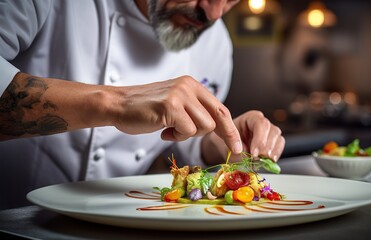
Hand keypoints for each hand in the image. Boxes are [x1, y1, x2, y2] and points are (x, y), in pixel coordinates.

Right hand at [113, 75, 242, 153]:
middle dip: (226, 136)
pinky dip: (177, 136)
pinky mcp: (170, 106)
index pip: (220, 108)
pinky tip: (163, 131)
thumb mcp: (175, 104)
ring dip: (189, 135)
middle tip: (231, 149)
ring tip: (172, 130)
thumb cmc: (146, 109)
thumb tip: (216, 127)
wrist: (118, 105)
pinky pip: (187, 130)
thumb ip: (194, 111)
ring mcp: (179, 95)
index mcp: (192, 85)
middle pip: (218, 117)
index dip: (230, 128)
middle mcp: (188, 87)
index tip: (236, 145)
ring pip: (204, 126)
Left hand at [202, 110, 285, 163]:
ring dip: (272, 151)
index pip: (261, 124)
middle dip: (266, 147)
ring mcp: (269, 132)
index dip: (260, 139)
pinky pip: (280, 146)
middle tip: (259, 158)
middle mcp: (262, 123)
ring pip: (278, 138)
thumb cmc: (228, 142)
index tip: (254, 153)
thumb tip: (248, 156)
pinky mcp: (273, 141)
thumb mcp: (227, 146)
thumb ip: (237, 150)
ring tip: (263, 161)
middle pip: (273, 130)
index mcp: (250, 118)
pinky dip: (275, 154)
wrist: (229, 146)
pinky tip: (268, 161)